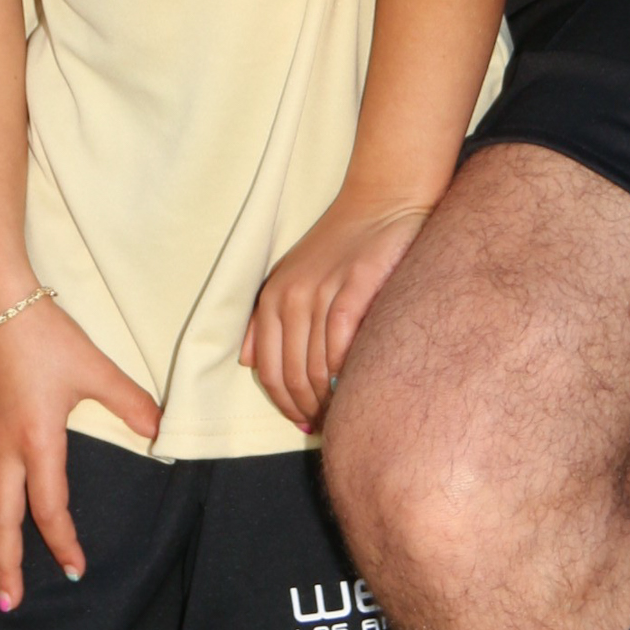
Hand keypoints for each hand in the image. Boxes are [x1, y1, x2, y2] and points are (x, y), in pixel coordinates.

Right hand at [0, 296, 159, 609]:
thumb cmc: (48, 336)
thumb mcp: (96, 368)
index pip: (50, 510)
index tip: (73, 572)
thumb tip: (163, 430)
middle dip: (4, 567)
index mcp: (38, 444)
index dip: (62, 544)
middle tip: (7, 606)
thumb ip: (131, 403)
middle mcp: (2, 450)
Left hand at [241, 195, 430, 429]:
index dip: (285, 405)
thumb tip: (247, 362)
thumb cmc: (341, 247)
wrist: (383, 203)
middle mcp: (291, 296)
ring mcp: (322, 291)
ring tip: (344, 415)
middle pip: (292, 375)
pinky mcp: (355, 287)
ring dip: (329, 400)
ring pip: (316, 368)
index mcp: (273, 297)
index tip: (304, 423)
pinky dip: (348, 374)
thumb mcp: (293, 278)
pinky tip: (359, 387)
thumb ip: (268, 319)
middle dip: (308, 410)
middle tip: (328, 427)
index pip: (269, 370)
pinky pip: (341, 346)